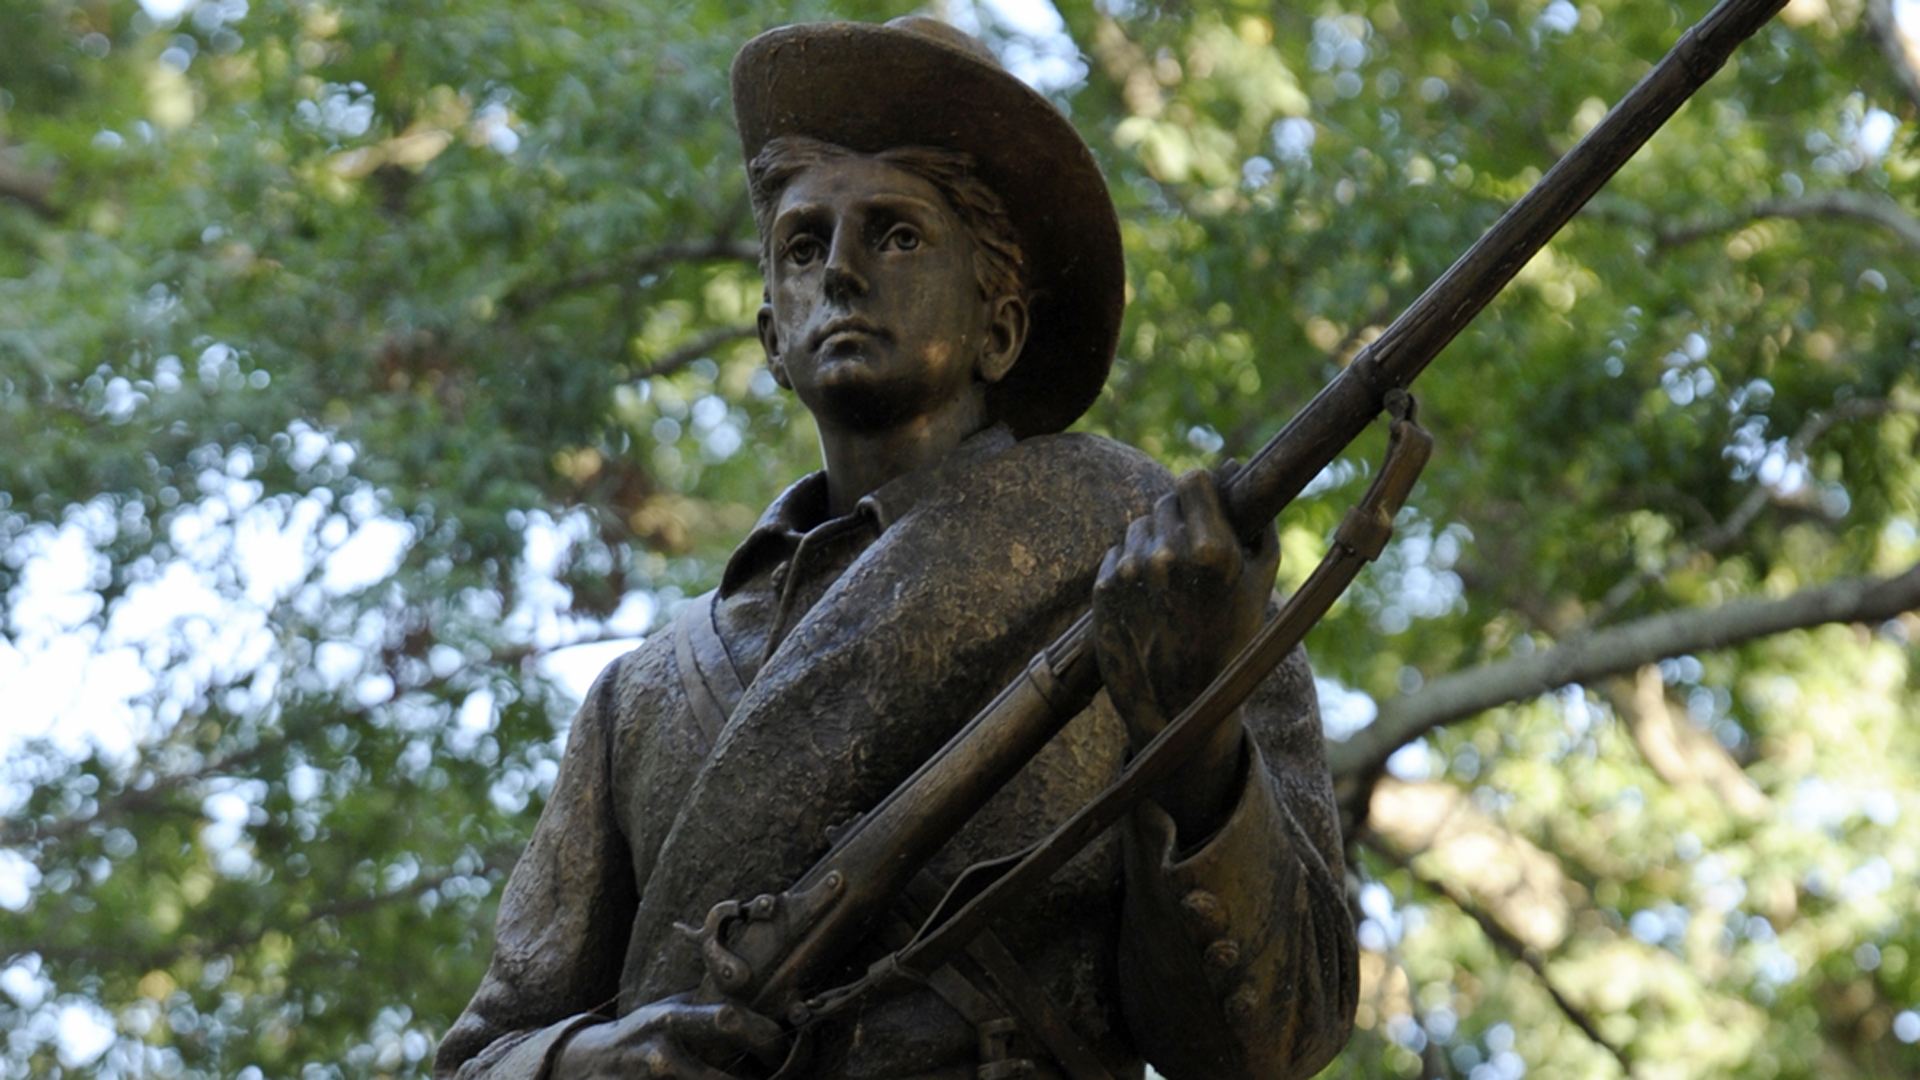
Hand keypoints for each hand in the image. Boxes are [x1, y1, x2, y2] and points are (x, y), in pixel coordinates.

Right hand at [550, 993, 786, 1079]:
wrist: (585, 1061)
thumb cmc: (643, 1032)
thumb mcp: (670, 1010)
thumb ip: (707, 1007)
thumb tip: (765, 996)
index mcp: (671, 1019)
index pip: (727, 1019)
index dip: (763, 1035)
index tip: (782, 1050)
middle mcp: (660, 1053)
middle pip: (717, 1076)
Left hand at [1091, 466, 1277, 836]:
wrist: (1176, 705)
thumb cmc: (1229, 643)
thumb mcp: (1259, 585)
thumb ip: (1256, 522)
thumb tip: (1236, 467)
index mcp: (1211, 550)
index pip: (1192, 480)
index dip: (1200, 490)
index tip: (1204, 502)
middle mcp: (1166, 554)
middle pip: (1165, 501)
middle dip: (1179, 518)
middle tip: (1192, 549)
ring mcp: (1129, 571)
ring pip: (1139, 526)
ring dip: (1154, 541)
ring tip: (1171, 582)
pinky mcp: (1102, 588)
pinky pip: (1117, 552)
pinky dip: (1131, 566)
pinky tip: (1148, 597)